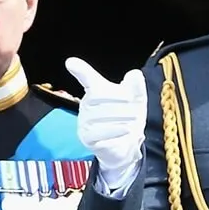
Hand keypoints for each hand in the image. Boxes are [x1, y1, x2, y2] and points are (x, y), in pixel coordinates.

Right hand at [64, 56, 146, 189]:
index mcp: (96, 92)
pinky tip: (126, 129)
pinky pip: (97, 132)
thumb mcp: (137, 102)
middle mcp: (86, 105)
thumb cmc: (128, 118)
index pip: (87, 78)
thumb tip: (134, 74)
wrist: (126, 147)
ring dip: (120, 116)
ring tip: (134, 119)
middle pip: (97, 96)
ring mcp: (84, 122)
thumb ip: (136, 88)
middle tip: (135, 108)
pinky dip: (114, 130)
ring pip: (98, 115)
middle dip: (119, 100)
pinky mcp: (86, 138)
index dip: (80, 70)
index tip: (71, 62)